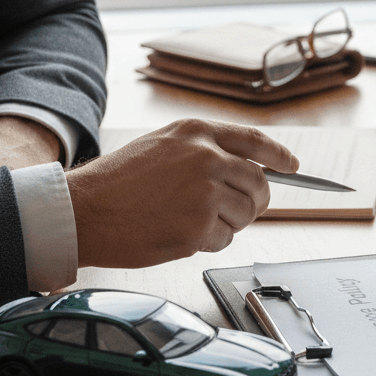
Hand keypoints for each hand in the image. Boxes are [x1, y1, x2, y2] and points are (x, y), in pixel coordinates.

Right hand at [67, 119, 297, 268]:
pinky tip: (180, 233)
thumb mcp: (164, 145)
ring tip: (191, 219)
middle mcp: (207, 158)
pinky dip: (209, 242)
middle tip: (240, 210)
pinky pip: (224, 239)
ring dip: (228, 223)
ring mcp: (204, 193)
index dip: (279, 155)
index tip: (293, 166)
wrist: (82, 210)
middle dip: (256, 201)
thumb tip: (249, 167)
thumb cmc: (118, 181)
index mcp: (199, 133)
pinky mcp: (197, 228)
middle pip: (259, 183)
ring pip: (245, 214)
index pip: (256, 142)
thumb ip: (206, 151)